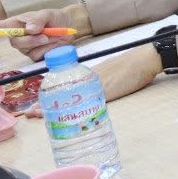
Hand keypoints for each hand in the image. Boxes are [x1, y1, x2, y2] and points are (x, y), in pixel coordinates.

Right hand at [0, 5, 93, 62]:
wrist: (70, 27)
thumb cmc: (53, 18)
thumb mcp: (46, 14)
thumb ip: (37, 19)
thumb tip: (29, 28)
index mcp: (14, 24)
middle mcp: (16, 37)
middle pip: (14, 42)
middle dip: (31, 38)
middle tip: (46, 34)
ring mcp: (25, 48)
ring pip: (27, 49)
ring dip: (43, 43)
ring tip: (54, 36)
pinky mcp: (34, 56)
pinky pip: (38, 55)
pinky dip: (50, 49)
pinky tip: (55, 43)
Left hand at [25, 47, 160, 116]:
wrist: (145, 59)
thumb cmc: (130, 67)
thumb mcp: (108, 74)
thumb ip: (96, 84)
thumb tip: (86, 98)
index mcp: (87, 75)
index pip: (62, 86)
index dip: (48, 95)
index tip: (36, 105)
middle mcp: (88, 80)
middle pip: (61, 93)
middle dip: (45, 105)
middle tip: (31, 113)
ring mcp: (95, 85)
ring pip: (69, 99)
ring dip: (53, 109)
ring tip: (39, 115)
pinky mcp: (106, 91)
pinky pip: (86, 104)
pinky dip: (75, 113)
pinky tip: (67, 119)